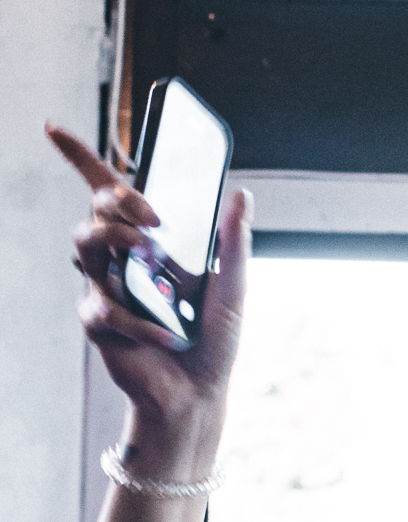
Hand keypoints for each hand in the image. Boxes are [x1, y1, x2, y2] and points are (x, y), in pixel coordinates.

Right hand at [45, 124, 248, 473]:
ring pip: (86, 241)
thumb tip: (242, 195)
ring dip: (118, 241)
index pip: (108, 191)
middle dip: (121, 201)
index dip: (78, 157)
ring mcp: (106, 287)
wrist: (199, 393)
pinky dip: (141, 321)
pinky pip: (106, 307)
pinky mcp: (99, 322)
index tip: (52, 129)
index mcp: (150, 242)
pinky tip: (167, 333)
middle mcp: (122, 258)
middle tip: (154, 219)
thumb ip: (233, 243)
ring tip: (152, 263)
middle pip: (96, 207)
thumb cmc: (213, 341)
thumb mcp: (231, 287)